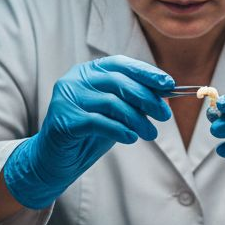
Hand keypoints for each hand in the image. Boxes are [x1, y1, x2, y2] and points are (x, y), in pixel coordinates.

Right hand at [3, 55, 172, 208]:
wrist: (55, 160)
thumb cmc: (88, 134)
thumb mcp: (113, 113)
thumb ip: (132, 101)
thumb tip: (164, 96)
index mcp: (88, 71)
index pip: (120, 64)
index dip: (146, 72)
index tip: (168, 84)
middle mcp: (75, 79)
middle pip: (119, 82)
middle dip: (147, 98)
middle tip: (164, 115)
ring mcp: (67, 98)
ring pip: (112, 103)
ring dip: (137, 119)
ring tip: (151, 134)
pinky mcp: (64, 119)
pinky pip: (99, 121)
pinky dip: (120, 130)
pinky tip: (131, 138)